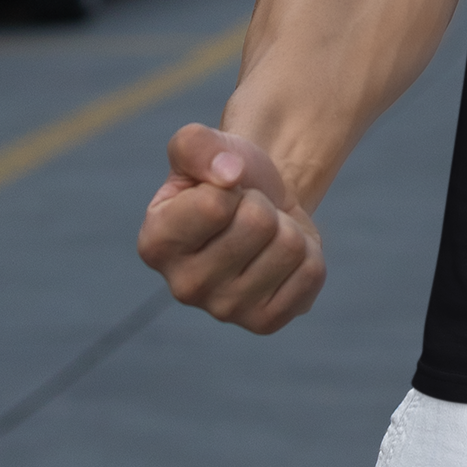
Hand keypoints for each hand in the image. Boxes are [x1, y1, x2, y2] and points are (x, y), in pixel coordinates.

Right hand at [137, 123, 325, 333]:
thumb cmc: (225, 172)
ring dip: (286, 227)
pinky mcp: (265, 322)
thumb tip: (230, 174)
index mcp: (155, 244)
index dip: (231, 180)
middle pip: (258, 224)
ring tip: (265, 233)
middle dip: (262, 204)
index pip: (215, 205)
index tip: (222, 188)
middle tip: (248, 210)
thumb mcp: (201, 143)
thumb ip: (196, 145)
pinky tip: (281, 257)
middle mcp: (183, 288)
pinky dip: (308, 252)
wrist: (261, 199)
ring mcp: (225, 311)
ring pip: (289, 248)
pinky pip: (312, 274)